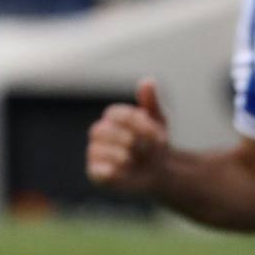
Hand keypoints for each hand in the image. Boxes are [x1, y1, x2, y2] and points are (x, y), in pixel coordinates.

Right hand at [86, 78, 170, 193]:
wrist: (159, 170)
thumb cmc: (155, 143)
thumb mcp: (159, 121)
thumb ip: (151, 102)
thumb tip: (148, 81)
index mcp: (113, 117)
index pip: (115, 114)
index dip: (137, 124)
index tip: (159, 135)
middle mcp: (100, 132)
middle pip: (100, 130)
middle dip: (127, 139)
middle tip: (147, 148)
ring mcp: (95, 152)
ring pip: (97, 149)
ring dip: (123, 155)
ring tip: (138, 159)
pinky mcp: (96, 172)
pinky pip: (97, 170)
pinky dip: (113, 170)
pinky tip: (128, 169)